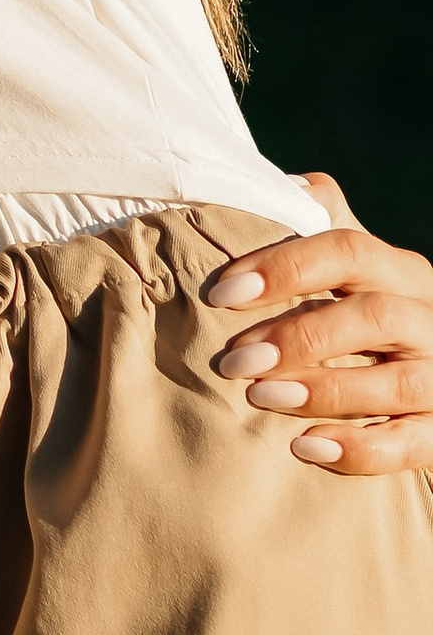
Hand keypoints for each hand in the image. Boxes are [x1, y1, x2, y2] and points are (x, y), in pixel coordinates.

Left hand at [208, 179, 432, 473]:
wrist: (422, 376)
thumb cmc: (361, 315)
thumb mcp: (349, 270)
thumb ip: (316, 228)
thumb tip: (280, 185)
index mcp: (397, 271)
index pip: (348, 250)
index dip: (285, 266)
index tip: (221, 292)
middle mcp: (427, 317)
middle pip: (377, 316)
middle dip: (301, 336)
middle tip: (234, 360)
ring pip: (400, 382)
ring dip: (327, 390)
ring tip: (261, 397)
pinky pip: (415, 442)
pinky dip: (362, 449)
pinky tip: (307, 449)